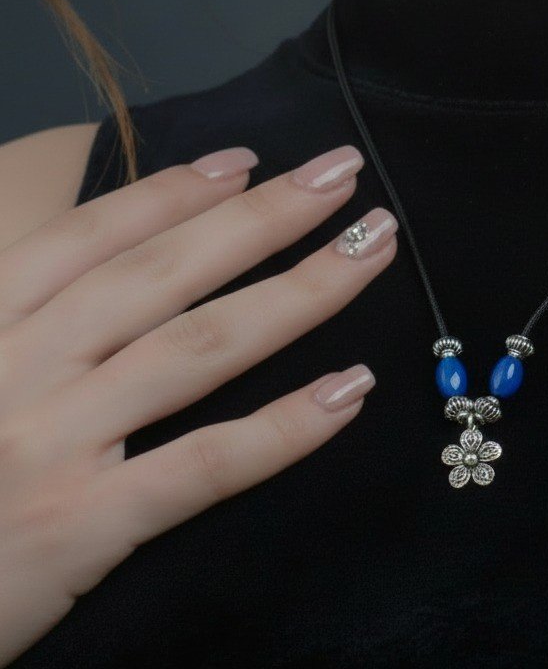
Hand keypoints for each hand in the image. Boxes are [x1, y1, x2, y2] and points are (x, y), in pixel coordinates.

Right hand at [0, 143, 396, 665]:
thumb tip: (107, 271)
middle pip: (166, 274)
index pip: (93, 238)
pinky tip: (352, 388)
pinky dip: (286, 426)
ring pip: (201, 347)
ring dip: (300, 292)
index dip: (174, 192)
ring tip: (372, 250)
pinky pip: (204, 463)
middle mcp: (19, 367)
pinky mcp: (78, 527)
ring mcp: (52, 445)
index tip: (249, 160)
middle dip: (264, 216)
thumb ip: (26, 317)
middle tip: (343, 173)